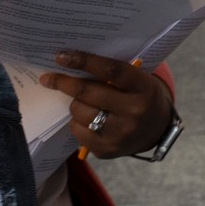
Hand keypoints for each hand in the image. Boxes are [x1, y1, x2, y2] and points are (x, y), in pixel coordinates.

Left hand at [41, 51, 175, 158]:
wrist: (156, 130)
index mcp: (144, 88)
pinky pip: (77, 131)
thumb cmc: (140, 96)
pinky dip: (77, 122)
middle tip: (48, 78)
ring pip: (79, 112)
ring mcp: (121, 133)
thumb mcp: (137, 80)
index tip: (61, 56)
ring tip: (85, 103)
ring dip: (75, 104)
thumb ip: (112, 73)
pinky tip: (88, 120)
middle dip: (63, 83)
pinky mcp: (108, 149)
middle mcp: (134, 111)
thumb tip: (71, 62)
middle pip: (88, 92)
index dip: (84, 61)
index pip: (111, 70)